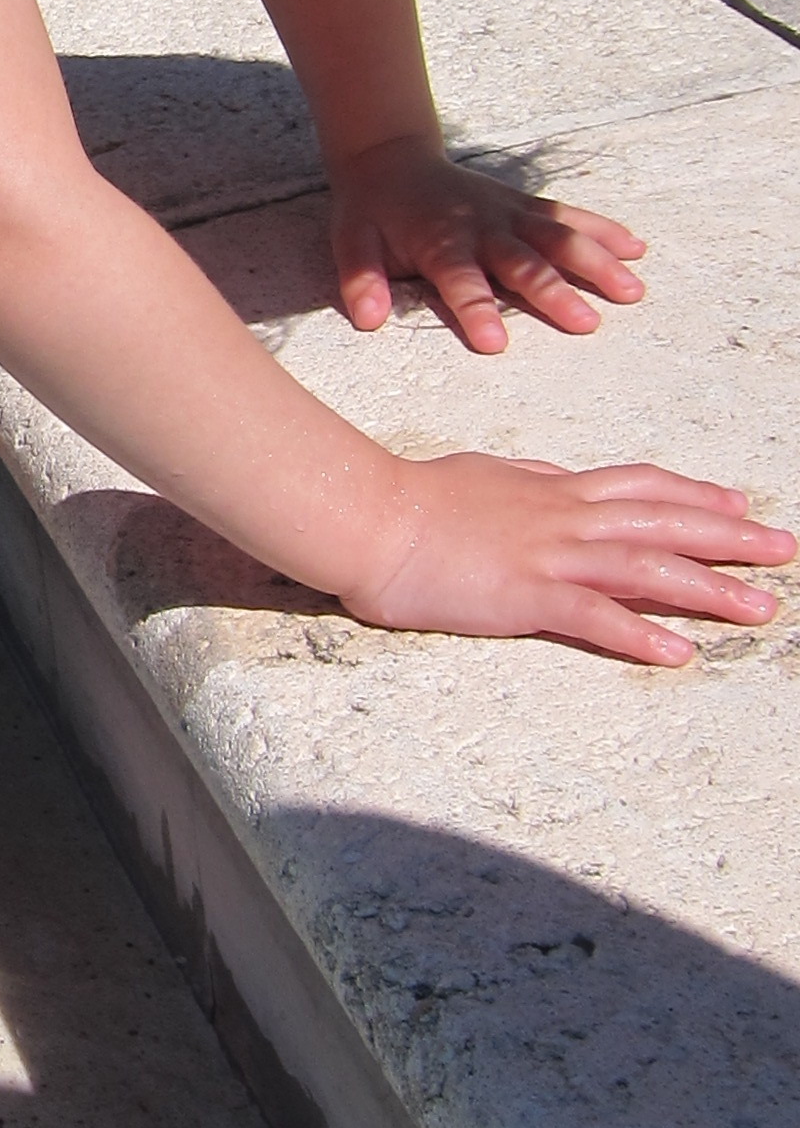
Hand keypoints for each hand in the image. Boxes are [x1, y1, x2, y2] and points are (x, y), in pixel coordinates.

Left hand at [330, 136, 645, 355]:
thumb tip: (368, 318)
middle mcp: (482, 228)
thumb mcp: (351, 243)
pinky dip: (603, 230)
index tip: (495, 344)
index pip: (460, 281)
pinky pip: (567, 217)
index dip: (476, 310)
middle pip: (522, 263)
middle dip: (555, 293)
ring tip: (632, 290)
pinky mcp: (524, 205)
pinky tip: (636, 249)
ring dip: (596, 262)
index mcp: (440, 243)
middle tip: (588, 324)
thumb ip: (362, 279)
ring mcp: (508, 214)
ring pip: (557, 238)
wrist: (391, 158)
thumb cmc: (372, 212)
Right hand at [343, 452, 793, 667]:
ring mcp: (548, 556)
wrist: (369, 515)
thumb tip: (554, 482)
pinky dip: (642, 634)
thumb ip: (526, 482)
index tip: (737, 505)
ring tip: (760, 606)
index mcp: (552, 491)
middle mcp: (563, 519)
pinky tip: (679, 652)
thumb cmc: (412, 498)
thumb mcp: (482, 475)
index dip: (694, 496)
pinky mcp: (526, 596)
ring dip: (709, 587)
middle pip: (664, 523)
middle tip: (784, 549)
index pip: (640, 487)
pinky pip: (596, 617)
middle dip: (731, 538)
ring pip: (647, 567)